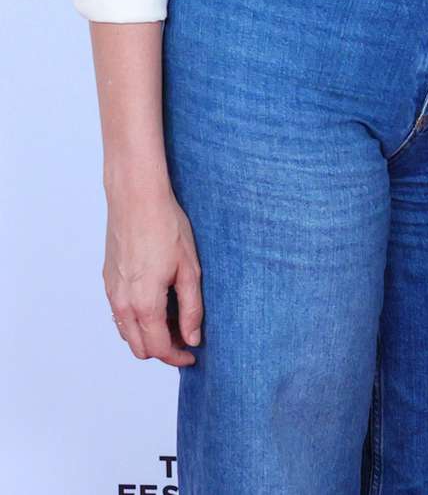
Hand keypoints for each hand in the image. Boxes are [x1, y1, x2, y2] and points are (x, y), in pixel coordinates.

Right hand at [104, 186, 202, 365]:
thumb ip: (191, 308)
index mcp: (144, 304)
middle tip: (186, 335)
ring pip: (127, 333)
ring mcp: (111, 292)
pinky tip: (156, 301)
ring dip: (148, 335)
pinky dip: (136, 320)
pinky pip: (119, 314)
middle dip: (163, 349)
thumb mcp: (189, 269)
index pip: (159, 348)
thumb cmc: (166, 226)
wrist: (136, 197)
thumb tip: (192, 338)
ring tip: (173, 318)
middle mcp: (122, 304)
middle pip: (139, 348)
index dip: (177, 357)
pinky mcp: (107, 280)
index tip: (192, 355)